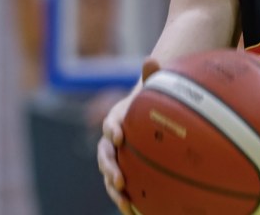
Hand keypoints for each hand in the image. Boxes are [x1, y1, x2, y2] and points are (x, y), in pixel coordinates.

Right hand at [97, 58, 159, 213]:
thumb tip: (150, 59)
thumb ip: (152, 75)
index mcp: (118, 119)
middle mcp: (112, 141)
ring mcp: (117, 157)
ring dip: (114, 189)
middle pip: (105, 156)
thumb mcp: (154, 87)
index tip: (120, 135)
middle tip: (120, 179)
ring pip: (110, 175)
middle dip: (110, 168)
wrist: (149, 115)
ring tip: (125, 201)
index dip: (113, 129)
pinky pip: (123, 187)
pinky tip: (136, 212)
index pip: (111, 124)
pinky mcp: (125, 171)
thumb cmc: (151, 100)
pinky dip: (127, 199)